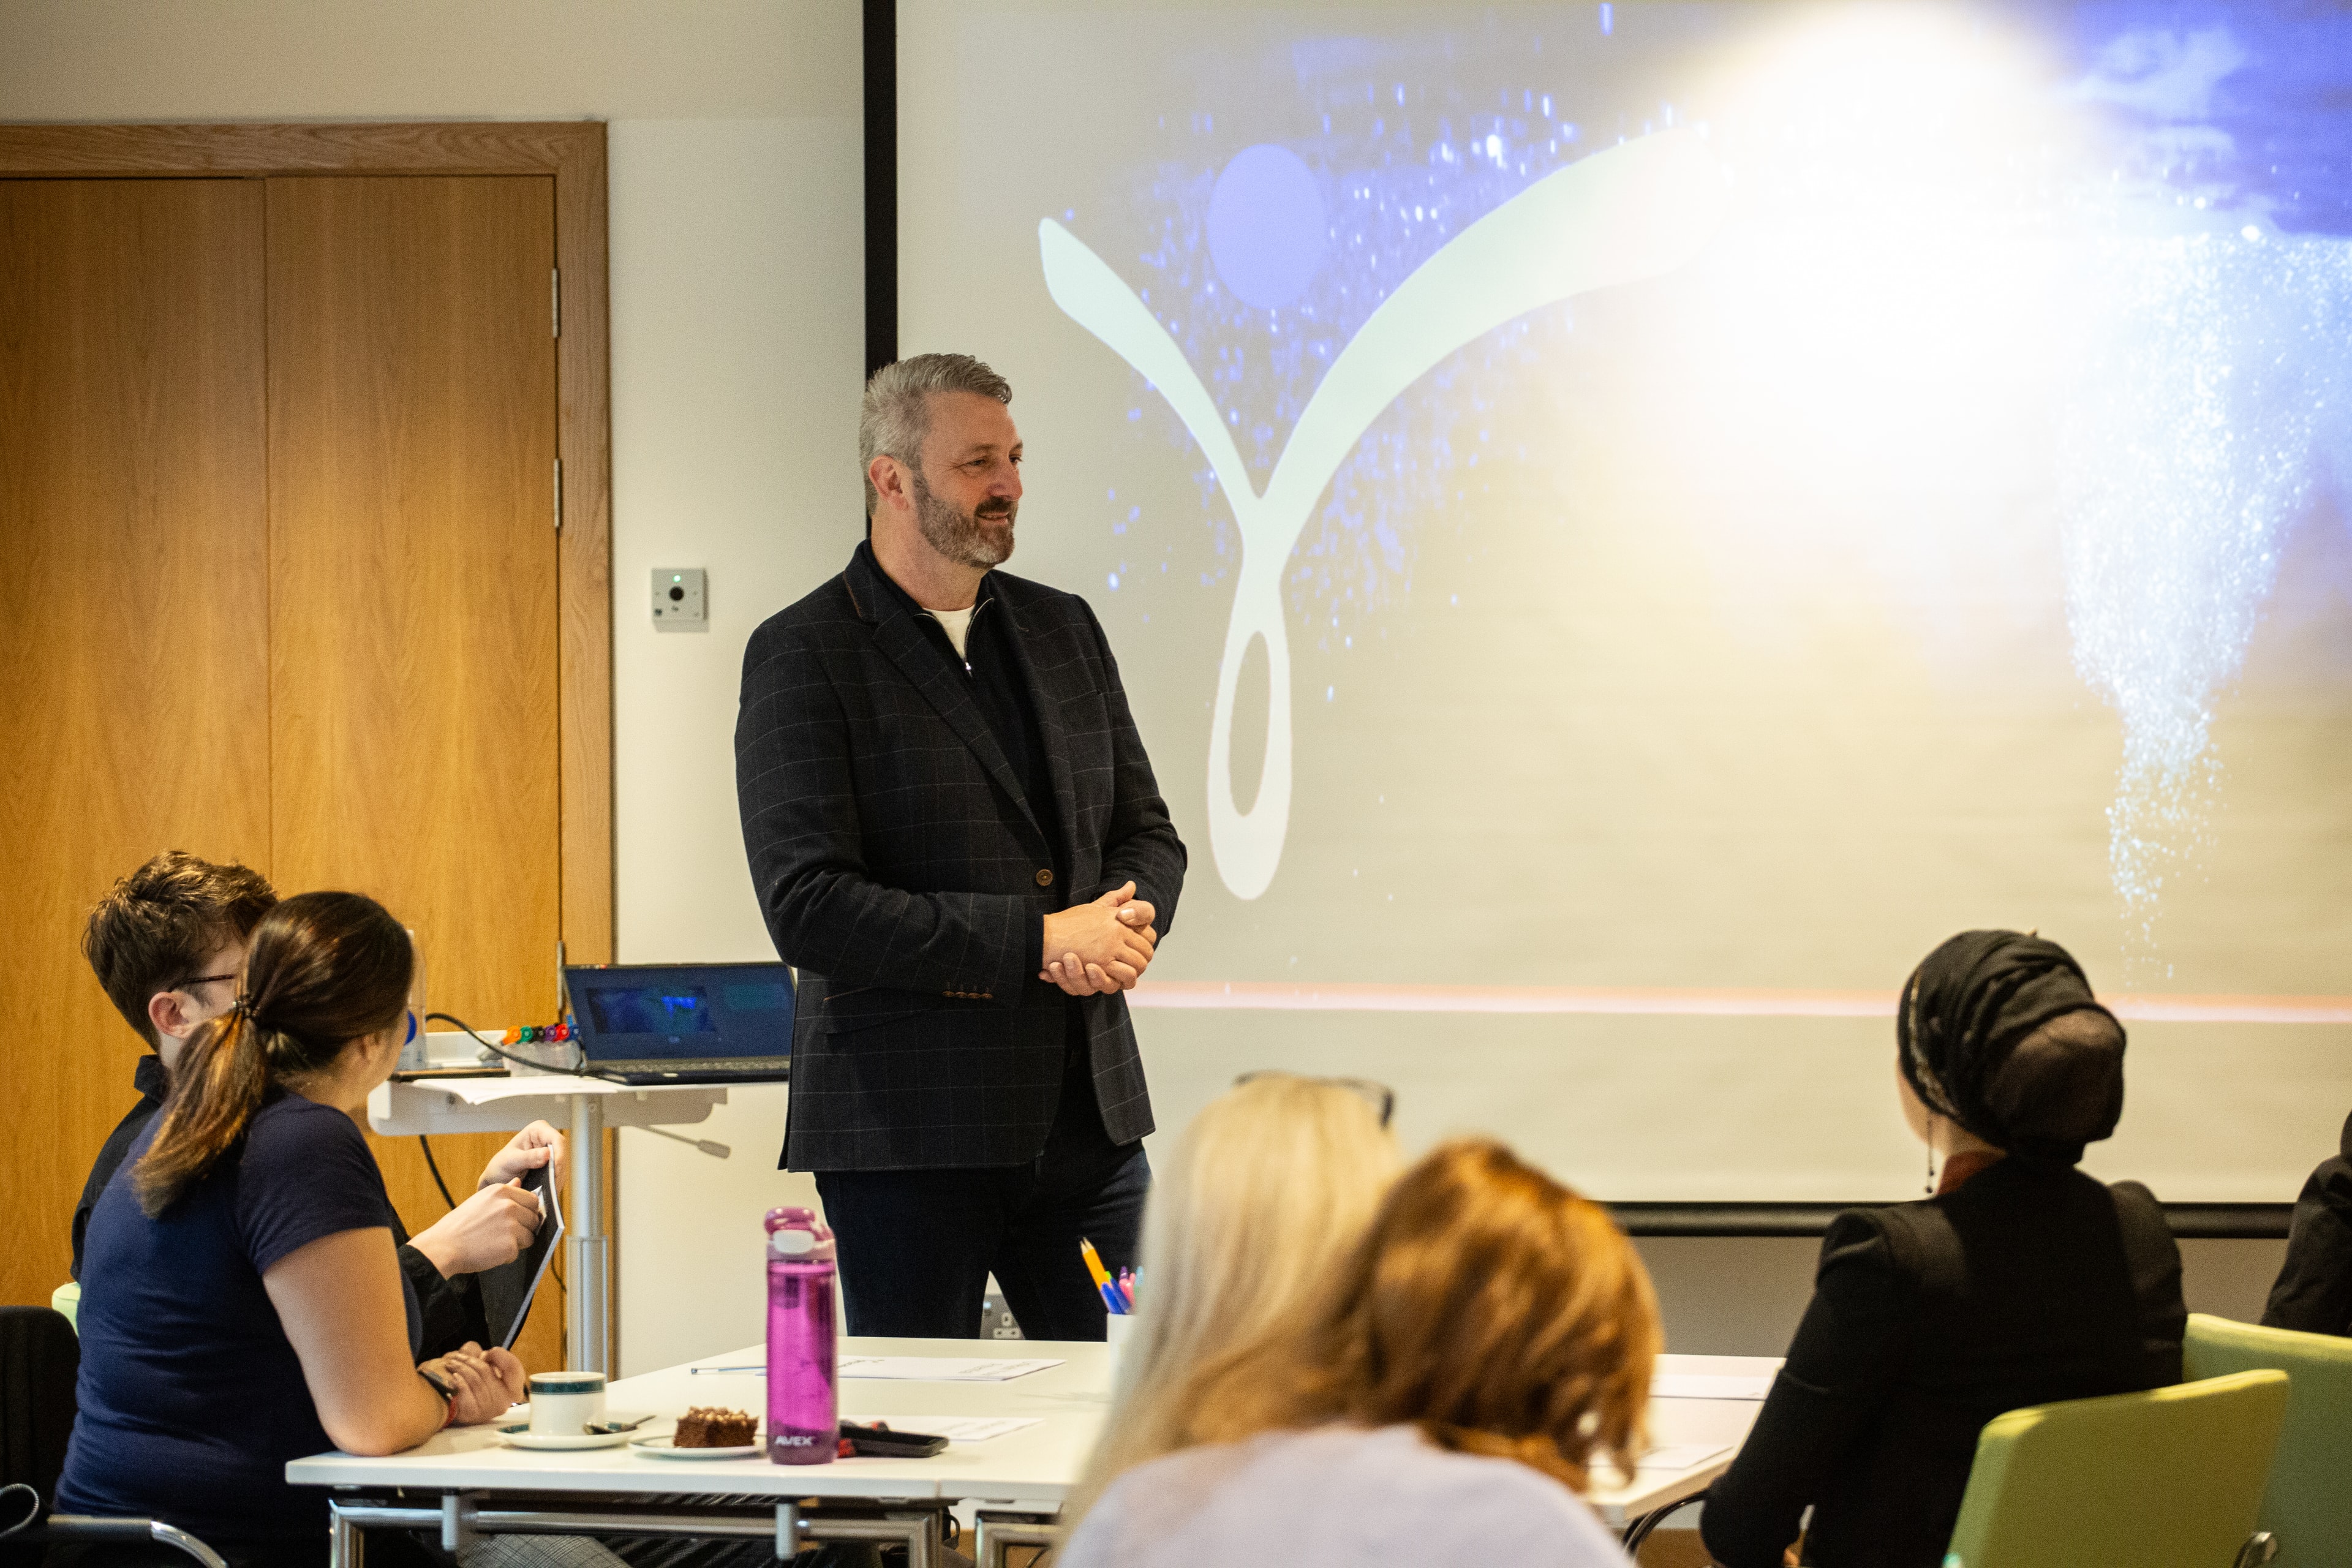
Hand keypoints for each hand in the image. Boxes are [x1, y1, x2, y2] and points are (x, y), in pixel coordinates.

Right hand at [407, 1180, 543, 1276]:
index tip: (516, 1219)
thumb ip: (503, 1193)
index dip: (526, 1212)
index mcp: (501, 1191)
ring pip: (530, 1236)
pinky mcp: (510, 1245)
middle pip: (534, 1218)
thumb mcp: (479, 1201)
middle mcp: (508, 1206)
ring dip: (516, 1243)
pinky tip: (489, 1252)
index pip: (532, 1200)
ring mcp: (510, 1225)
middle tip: (502, 1234)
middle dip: (524, 1228)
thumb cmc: (459, 1226)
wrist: (442, 1247)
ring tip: (494, 1242)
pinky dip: (506, 1256)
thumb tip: (519, 1181)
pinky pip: (517, 1252)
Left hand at [425, 1341, 526, 1425]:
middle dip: (470, 1359)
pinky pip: (465, 1390)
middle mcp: (504, 1401)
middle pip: (486, 1370)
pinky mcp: (472, 1414)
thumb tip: (482, 1355)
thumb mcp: (483, 1366)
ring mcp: (488, 1410)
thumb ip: (486, 1356)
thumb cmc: (470, 1384)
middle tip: (460, 1356)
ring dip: (460, 1367)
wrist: (449, 1405)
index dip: (500, 1355)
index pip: (513, 1367)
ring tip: (452, 1363)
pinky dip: (458, 1381)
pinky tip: (453, 1377)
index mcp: (512, 1389)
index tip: (487, 1353)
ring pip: (474, 1379)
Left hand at [479, 1120, 564, 1191]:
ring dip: (557, 1180)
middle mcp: (547, 1139)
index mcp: (537, 1130)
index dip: (559, 1155)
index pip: (557, 1140)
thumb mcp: (510, 1161)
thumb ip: (527, 1158)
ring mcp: (551, 1153)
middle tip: (551, 1187)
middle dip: (558, 1171)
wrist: (496, 1180)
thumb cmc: (499, 1166)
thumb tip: (547, 1154)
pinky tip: (547, 1192)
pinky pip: (559, 1174)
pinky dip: (554, 1184)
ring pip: (562, 1166)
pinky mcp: (551, 1165)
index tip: (555, 1172)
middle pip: (562, 1154)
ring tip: (548, 1193)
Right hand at [1040, 882, 1156, 995]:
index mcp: (1119, 920)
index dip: (1147, 947)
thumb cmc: (1069, 922)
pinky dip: (1122, 980)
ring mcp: (1110, 947)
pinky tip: (1115, 980)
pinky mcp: (1101, 962)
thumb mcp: (1096, 907)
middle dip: (1143, 962)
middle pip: (1146, 953)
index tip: (1140, 953)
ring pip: (1138, 967)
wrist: (1047, 935)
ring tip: (1125, 975)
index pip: (1148, 936)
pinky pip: (1123, 975)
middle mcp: (1118, 932)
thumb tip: (1132, 885)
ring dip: (1134, 973)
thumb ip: (1115, 898)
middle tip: (1135, 967)